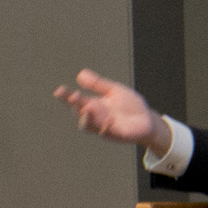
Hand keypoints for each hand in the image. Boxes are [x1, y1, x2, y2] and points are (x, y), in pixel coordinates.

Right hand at [56, 70, 171, 155]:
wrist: (147, 120)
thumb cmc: (130, 105)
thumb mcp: (115, 91)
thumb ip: (98, 84)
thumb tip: (81, 74)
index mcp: (93, 105)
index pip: (76, 101)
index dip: (66, 97)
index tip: (59, 90)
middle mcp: (95, 117)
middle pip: (79, 112)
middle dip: (75, 105)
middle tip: (73, 96)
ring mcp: (103, 126)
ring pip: (89, 125)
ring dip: (87, 117)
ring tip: (88, 107)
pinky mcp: (116, 134)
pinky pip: (107, 132)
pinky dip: (106, 127)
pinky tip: (108, 120)